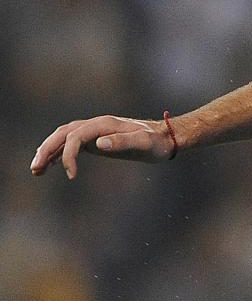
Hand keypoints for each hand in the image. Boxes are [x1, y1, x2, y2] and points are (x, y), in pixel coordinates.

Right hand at [31, 115, 175, 178]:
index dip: (69, 155)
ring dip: (49, 151)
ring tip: (36, 170)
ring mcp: (96, 131)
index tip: (71, 176)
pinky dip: (59, 153)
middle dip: (47, 149)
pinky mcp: (97, 139)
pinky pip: (72, 143)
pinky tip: (52, 165)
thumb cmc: (157, 142)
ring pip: (65, 138)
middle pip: (63, 133)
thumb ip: (123, 142)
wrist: (166, 138)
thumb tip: (99, 144)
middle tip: (35, 169)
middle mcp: (97, 125)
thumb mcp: (144, 143)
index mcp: (104, 124)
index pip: (76, 136)